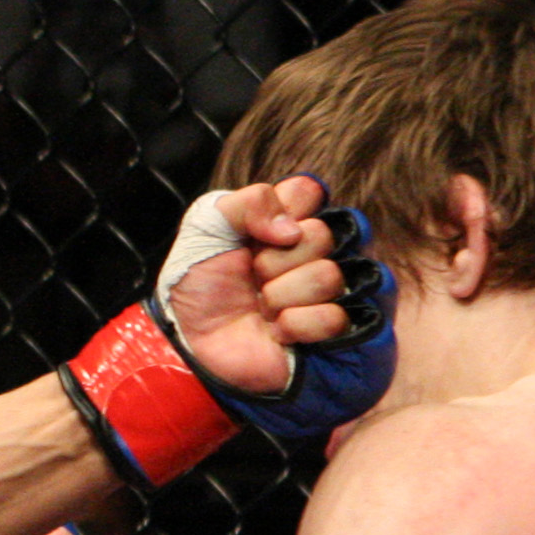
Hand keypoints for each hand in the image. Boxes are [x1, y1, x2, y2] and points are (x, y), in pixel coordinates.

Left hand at [60, 178, 394, 485]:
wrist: (193, 342)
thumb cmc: (202, 286)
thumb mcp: (207, 228)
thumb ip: (248, 202)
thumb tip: (291, 228)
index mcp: (293, 218)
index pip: (309, 191)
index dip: (276, 214)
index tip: (250, 238)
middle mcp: (321, 249)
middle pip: (322, 234)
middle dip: (272, 262)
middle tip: (253, 278)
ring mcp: (335, 289)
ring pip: (329, 276)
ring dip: (279, 297)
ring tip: (262, 308)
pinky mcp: (340, 329)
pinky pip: (333, 317)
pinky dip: (292, 327)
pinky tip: (277, 331)